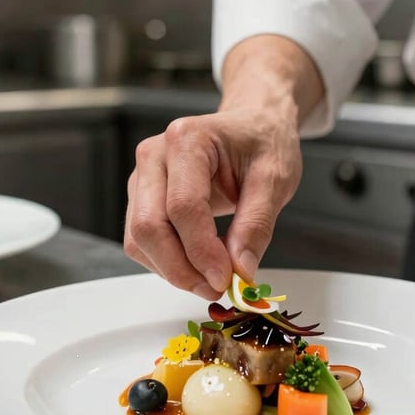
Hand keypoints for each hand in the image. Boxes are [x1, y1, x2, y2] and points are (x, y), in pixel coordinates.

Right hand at [124, 35, 323, 298]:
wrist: (252, 126)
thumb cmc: (263, 143)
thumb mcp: (276, 179)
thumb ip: (256, 225)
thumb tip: (240, 271)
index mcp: (187, 139)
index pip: (183, 207)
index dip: (202, 251)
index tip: (226, 279)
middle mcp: (155, 155)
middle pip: (150, 226)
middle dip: (181, 268)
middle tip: (217, 289)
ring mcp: (142, 177)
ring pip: (138, 239)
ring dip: (172, 270)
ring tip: (211, 280)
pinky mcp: (141, 197)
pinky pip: (140, 241)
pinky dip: (166, 263)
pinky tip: (197, 265)